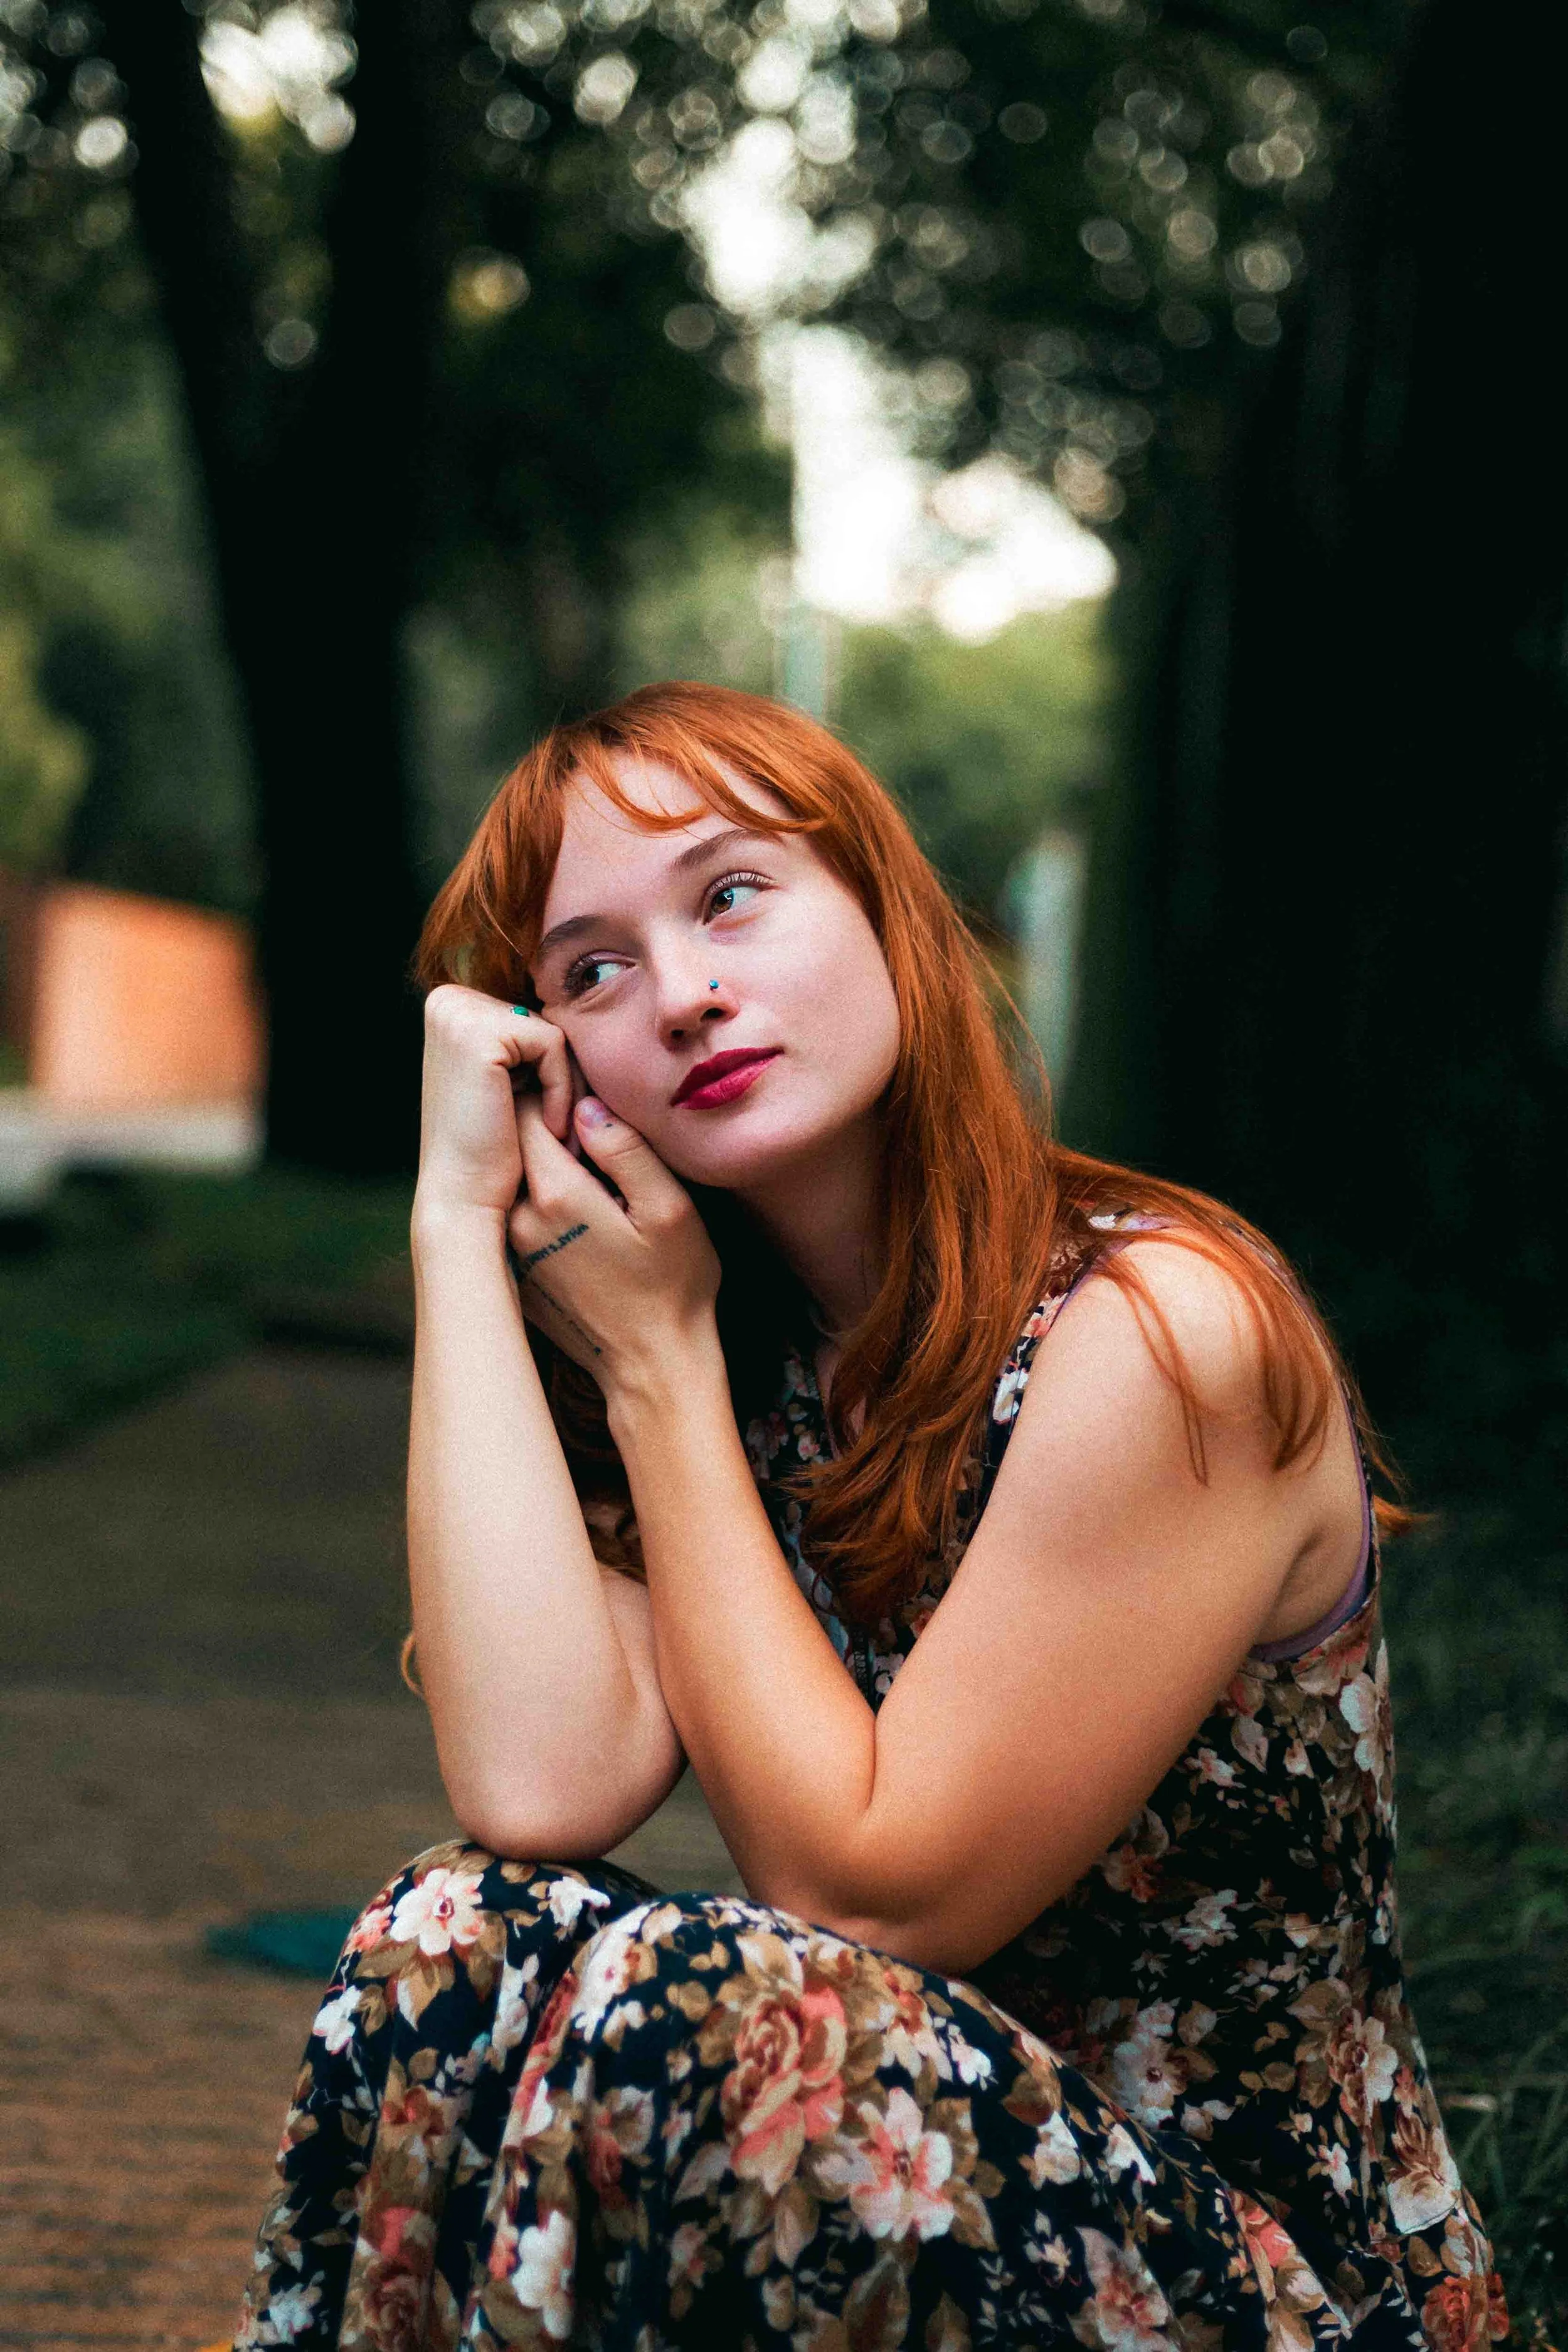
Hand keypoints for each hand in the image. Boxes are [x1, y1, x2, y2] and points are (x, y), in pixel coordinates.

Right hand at [414, 984, 578, 1222]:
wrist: (464, 1198)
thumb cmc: (493, 1149)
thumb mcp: (509, 1082)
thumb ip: (526, 1045)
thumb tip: (580, 1010)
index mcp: (451, 1005)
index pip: (534, 1020)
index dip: (555, 1070)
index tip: (552, 1117)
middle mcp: (448, 1000)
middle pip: (546, 1022)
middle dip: (565, 1077)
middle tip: (561, 1129)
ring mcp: (458, 1012)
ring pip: (555, 1034)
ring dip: (568, 1087)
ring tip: (555, 1131)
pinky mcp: (479, 1034)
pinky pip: (554, 1046)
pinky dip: (563, 1090)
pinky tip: (549, 1128)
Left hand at [508, 1092, 720, 1393]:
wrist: (653, 1366)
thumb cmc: (674, 1286)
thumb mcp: (669, 1208)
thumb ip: (625, 1149)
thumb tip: (585, 1106)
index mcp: (555, 1194)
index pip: (526, 1110)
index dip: (556, 1094)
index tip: (590, 1108)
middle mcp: (518, 1219)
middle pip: (513, 1144)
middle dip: (546, 1127)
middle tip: (593, 1140)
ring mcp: (512, 1249)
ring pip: (513, 1180)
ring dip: (543, 1168)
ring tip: (592, 1181)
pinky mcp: (516, 1272)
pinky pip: (517, 1217)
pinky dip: (540, 1205)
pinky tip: (582, 1220)